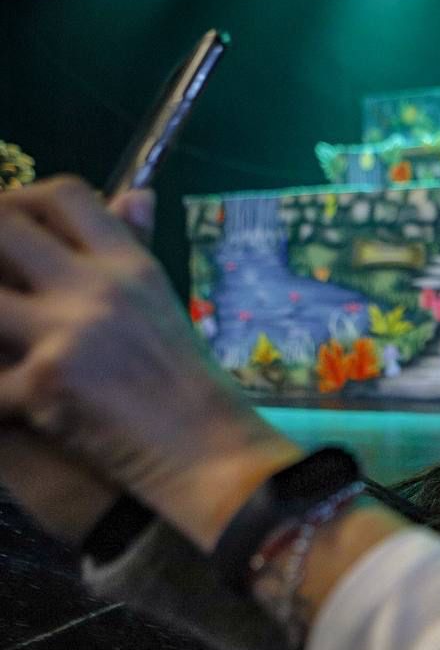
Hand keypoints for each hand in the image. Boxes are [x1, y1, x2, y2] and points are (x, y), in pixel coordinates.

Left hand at [0, 176, 300, 550]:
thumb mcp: (166, 306)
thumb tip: (134, 195)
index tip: (17, 233)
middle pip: (2, 224)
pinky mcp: (41, 384)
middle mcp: (97, 288)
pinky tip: (8, 397)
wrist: (208, 454)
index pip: (66, 195)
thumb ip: (135, 251)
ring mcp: (67, 334)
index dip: (25, 201)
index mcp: (131, 267)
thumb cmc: (186, 384)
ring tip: (1, 341)